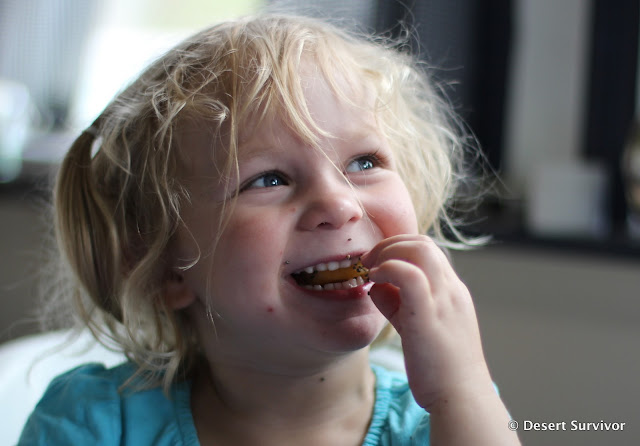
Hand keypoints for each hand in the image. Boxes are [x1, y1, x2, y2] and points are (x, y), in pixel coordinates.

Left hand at [362, 234, 492, 409]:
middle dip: (390, 244)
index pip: (428, 250)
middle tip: (368, 261)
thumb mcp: (416, 326)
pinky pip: (409, 274)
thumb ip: (398, 304)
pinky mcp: (429, 313)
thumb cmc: (439, 367)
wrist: (461, 397)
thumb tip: (376, 286)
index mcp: (452, 292)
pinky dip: (389, 267)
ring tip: (370, 268)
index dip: (399, 248)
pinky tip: (375, 279)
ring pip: (420, 249)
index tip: (377, 262)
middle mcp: (451, 290)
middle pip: (423, 243)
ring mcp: (443, 299)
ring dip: (388, 251)